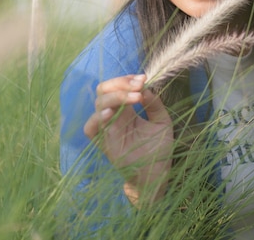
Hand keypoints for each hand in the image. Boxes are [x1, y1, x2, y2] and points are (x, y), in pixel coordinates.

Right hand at [83, 74, 173, 205]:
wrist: (157, 175)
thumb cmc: (158, 150)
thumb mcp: (162, 122)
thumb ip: (155, 104)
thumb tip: (146, 88)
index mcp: (126, 110)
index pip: (116, 87)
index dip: (126, 80)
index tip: (143, 78)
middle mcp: (114, 117)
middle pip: (104, 91)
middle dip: (120, 84)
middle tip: (138, 86)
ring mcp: (107, 129)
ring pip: (99, 105)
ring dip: (115, 97)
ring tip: (134, 98)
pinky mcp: (104, 144)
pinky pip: (90, 128)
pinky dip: (97, 118)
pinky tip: (111, 113)